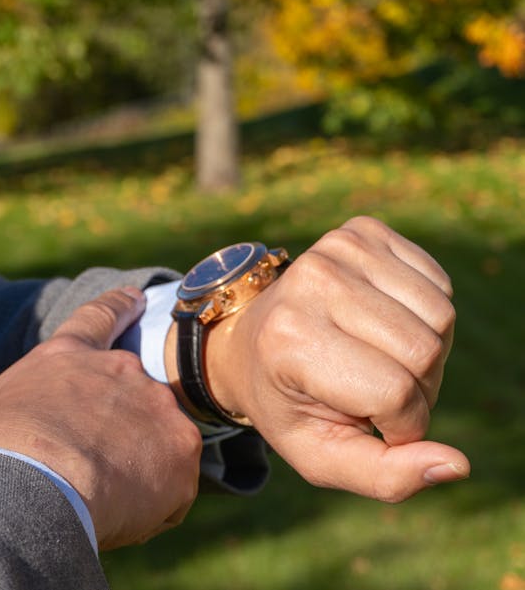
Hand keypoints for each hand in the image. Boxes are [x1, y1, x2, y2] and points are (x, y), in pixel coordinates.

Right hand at [0, 287, 202, 550]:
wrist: (29, 483)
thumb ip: (2, 420)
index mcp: (66, 357)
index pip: (98, 318)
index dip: (120, 306)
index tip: (137, 298)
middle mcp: (118, 370)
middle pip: (135, 394)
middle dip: (126, 426)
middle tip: (101, 465)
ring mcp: (156, 403)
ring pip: (157, 442)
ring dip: (141, 468)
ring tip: (104, 497)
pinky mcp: (181, 445)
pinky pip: (175, 485)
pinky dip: (157, 504)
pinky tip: (122, 513)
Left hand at [205, 216, 468, 502]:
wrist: (250, 341)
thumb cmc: (287, 402)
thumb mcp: (319, 455)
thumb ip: (386, 477)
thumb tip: (458, 466)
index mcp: (290, 340)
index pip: (395, 393)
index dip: (400, 423)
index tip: (366, 421)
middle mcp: (311, 282)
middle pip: (426, 351)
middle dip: (416, 386)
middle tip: (369, 388)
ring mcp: (335, 248)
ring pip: (442, 316)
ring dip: (424, 351)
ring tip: (375, 356)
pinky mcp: (360, 230)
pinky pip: (439, 283)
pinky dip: (424, 314)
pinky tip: (381, 323)